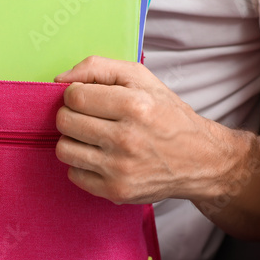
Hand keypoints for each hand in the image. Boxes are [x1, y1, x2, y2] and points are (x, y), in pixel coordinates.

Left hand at [54, 56, 238, 204]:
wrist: (200, 160)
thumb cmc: (168, 115)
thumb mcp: (142, 78)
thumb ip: (98, 68)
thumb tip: (59, 79)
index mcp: (134, 105)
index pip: (74, 96)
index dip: (75, 94)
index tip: (88, 98)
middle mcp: (126, 139)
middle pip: (65, 121)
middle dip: (72, 115)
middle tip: (90, 117)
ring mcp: (120, 169)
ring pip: (64, 149)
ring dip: (74, 140)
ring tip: (94, 138)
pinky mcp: (116, 191)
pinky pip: (74, 174)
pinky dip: (83, 165)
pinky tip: (101, 158)